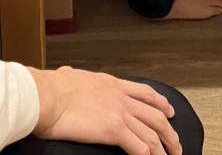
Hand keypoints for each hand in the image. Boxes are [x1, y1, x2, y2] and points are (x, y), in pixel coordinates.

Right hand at [29, 66, 180, 154]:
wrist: (44, 96)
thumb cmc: (49, 89)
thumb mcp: (67, 76)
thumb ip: (72, 76)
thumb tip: (65, 73)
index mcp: (111, 83)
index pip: (144, 92)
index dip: (161, 103)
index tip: (170, 111)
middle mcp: (120, 97)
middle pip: (155, 114)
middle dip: (169, 131)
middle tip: (177, 143)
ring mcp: (119, 112)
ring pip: (151, 132)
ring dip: (163, 148)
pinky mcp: (113, 129)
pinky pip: (138, 146)